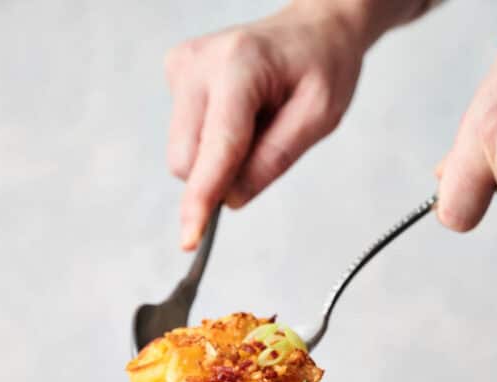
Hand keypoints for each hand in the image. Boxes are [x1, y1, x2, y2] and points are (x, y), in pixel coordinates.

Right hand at [165, 1, 368, 249]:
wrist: (312, 27)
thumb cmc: (320, 65)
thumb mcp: (319, 117)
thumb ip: (275, 159)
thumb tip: (232, 199)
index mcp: (238, 66)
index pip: (215, 148)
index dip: (202, 199)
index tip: (189, 239)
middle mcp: (198, 63)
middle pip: (188, 160)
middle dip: (220, 176)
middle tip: (265, 145)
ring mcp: (182, 67)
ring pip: (183, 154)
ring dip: (218, 158)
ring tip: (255, 124)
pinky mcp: (176, 76)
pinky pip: (186, 138)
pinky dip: (212, 142)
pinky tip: (240, 115)